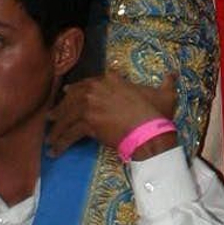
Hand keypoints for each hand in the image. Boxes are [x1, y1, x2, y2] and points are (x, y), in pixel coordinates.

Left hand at [46, 73, 178, 157]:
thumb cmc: (156, 113)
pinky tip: (54, 151)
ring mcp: (90, 106)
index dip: (75, 89)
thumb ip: (167, 82)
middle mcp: (97, 90)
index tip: (66, 93)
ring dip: (57, 129)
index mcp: (112, 80)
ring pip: (67, 116)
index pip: (87, 83)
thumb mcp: (164, 94)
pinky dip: (60, 143)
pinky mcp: (88, 124)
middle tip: (51, 117)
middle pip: (72, 99)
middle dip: (60, 109)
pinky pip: (69, 134)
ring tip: (50, 139)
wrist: (150, 130)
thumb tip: (173, 73)